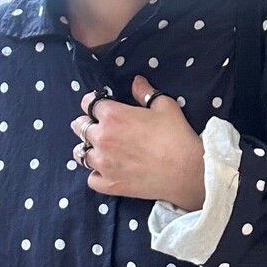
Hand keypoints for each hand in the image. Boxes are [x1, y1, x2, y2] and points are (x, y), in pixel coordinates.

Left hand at [70, 75, 205, 209]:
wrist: (187, 171)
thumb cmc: (177, 136)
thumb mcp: (165, 106)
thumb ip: (145, 93)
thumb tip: (136, 82)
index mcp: (113, 115)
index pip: (89, 103)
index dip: (93, 102)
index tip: (100, 105)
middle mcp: (102, 138)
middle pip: (80, 127)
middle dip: (86, 123)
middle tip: (95, 126)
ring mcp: (104, 163)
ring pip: (80, 153)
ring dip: (87, 148)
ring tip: (96, 149)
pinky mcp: (110, 184)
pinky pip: (91, 179)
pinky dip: (95, 174)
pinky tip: (104, 171)